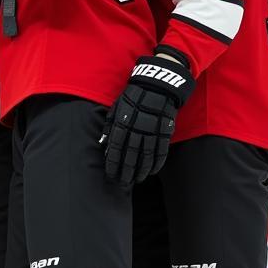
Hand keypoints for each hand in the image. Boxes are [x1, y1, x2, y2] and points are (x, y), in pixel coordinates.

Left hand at [102, 52, 194, 187]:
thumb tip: (102, 145)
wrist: (157, 85)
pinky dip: (156, 163)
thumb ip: (109, 126)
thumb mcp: (117, 107)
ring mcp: (152, 130)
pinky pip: (161, 151)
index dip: (113, 162)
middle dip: (126, 170)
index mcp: (123, 121)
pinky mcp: (165, 130)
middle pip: (130, 154)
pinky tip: (151, 171)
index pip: (116, 146)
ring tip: (136, 180)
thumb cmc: (133, 97)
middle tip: (122, 182)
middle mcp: (137, 127)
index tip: (110, 174)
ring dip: (140, 170)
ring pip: (146, 155)